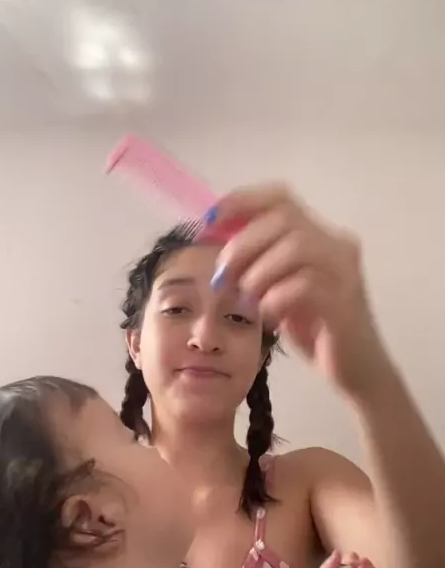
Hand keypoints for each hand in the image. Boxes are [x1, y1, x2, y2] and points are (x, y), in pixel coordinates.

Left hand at [208, 185, 391, 397]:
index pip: (280, 197)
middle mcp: (337, 245)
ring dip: (259, 273)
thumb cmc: (317, 331)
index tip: (210, 222)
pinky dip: (276, 299)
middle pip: (283, 219)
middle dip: (243, 245)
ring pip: (296, 247)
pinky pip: (304, 286)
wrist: (357, 370)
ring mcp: (344, 272)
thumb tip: (219, 246)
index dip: (242, 202)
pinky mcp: (345, 302)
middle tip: (224, 277)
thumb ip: (261, 264)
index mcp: (320, 237)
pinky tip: (270, 317)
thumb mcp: (282, 290)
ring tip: (250, 300)